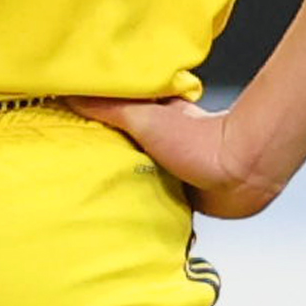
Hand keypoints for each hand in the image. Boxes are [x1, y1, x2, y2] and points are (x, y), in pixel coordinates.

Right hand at [87, 88, 301, 220]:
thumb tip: (70, 93)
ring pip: (133, 178)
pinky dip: (137, 207)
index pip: (111, 120)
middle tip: (72, 169)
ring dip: (120, 186)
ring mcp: (168, 173)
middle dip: (101, 160)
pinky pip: (149, 203)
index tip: (65, 132)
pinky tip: (121, 212)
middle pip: (119, 152)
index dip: (89, 126)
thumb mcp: (143, 118)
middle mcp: (158, 146)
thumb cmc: (200, 142)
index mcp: (150, 120)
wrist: (240, 175)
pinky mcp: (178, 198)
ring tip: (91, 194)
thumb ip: (108, 107)